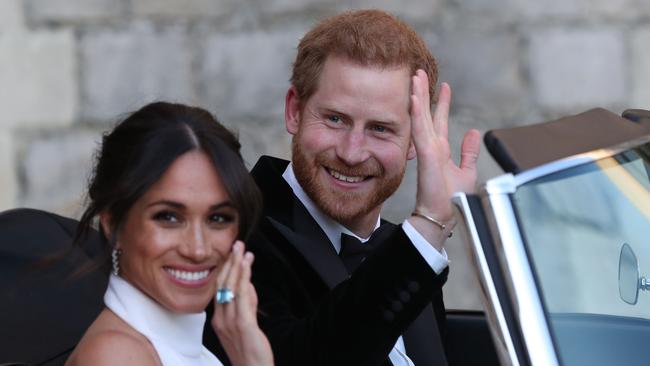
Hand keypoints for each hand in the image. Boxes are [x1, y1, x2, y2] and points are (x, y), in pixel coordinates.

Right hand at [212, 241, 273, 365]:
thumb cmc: (250, 351)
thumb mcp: (245, 325)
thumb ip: (246, 304)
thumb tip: (248, 285)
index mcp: (218, 319)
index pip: (219, 289)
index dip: (225, 269)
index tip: (231, 254)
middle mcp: (221, 319)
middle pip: (223, 284)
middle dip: (230, 262)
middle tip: (236, 244)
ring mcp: (230, 321)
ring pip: (231, 287)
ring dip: (237, 265)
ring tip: (242, 249)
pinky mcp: (243, 324)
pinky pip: (241, 296)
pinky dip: (243, 278)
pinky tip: (246, 266)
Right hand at [409, 70, 480, 249]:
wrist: (443, 215)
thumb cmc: (452, 199)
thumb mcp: (466, 170)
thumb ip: (469, 151)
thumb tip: (474, 132)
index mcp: (440, 150)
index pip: (439, 120)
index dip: (441, 103)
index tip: (444, 86)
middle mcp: (432, 146)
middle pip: (426, 114)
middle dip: (424, 93)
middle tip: (420, 72)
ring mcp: (427, 149)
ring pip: (420, 117)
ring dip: (418, 96)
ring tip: (416, 77)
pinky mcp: (426, 154)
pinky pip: (420, 129)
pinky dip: (417, 112)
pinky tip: (414, 97)